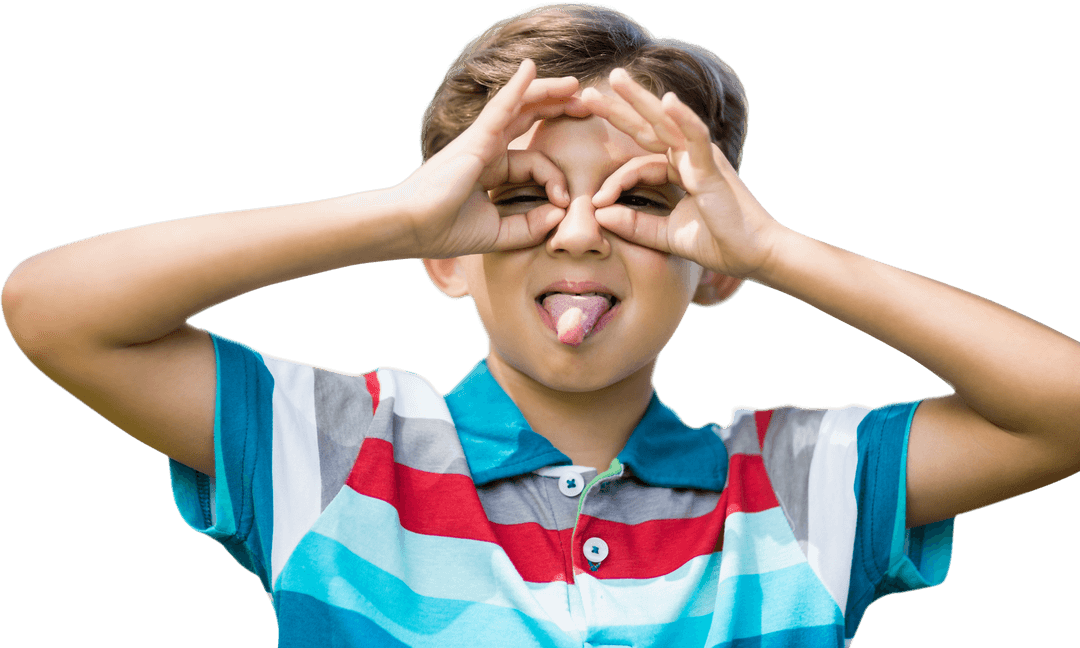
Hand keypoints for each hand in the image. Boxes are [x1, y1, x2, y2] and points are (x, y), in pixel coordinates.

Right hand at [396, 60, 585, 258]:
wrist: (413, 227)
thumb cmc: (447, 231)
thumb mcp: (500, 233)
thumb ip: (530, 226)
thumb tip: (561, 212)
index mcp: (493, 171)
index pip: (535, 164)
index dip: (556, 180)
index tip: (563, 202)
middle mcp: (488, 149)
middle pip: (528, 119)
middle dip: (558, 109)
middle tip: (586, 104)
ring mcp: (481, 140)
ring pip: (520, 107)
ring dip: (548, 92)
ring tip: (575, 84)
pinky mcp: (476, 138)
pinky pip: (500, 107)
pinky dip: (517, 87)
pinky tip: (531, 68)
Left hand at [582, 68, 783, 278]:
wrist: (753, 255)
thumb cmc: (717, 242)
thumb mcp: (665, 236)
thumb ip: (633, 224)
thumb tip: (598, 214)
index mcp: (680, 171)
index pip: (639, 163)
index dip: (614, 180)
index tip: (595, 200)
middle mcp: (690, 157)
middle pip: (647, 127)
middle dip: (618, 108)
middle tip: (587, 93)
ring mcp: (702, 158)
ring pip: (666, 122)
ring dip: (640, 99)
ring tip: (616, 79)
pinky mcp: (713, 167)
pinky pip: (696, 137)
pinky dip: (683, 118)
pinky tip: (668, 101)